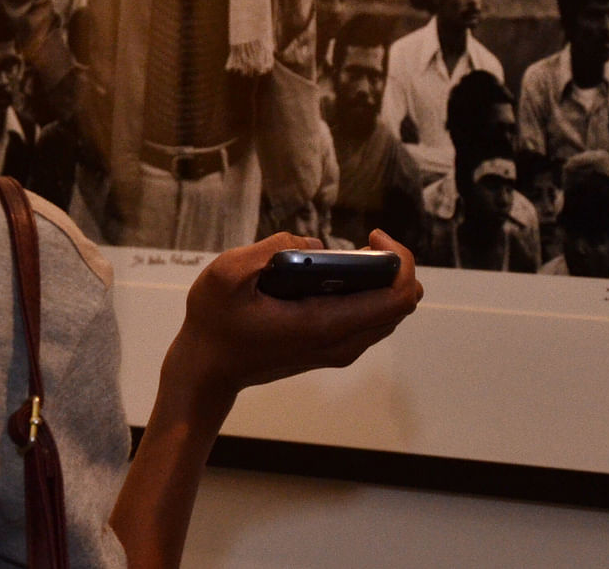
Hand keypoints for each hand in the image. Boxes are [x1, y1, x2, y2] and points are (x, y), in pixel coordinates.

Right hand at [165, 230, 423, 409]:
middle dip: (393, 267)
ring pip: (388, 315)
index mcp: (324, 324)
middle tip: (364, 242)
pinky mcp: (330, 352)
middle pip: (400, 305)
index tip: (371, 236)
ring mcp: (338, 351)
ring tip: (351, 256)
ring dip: (382, 282)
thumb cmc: (214, 322)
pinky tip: (337, 278)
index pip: (396, 298)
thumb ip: (271, 250)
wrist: (207, 371)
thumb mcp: (227, 274)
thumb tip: (314, 246)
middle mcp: (341, 342)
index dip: (398, 261)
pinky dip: (368, 296)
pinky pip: (370, 322)